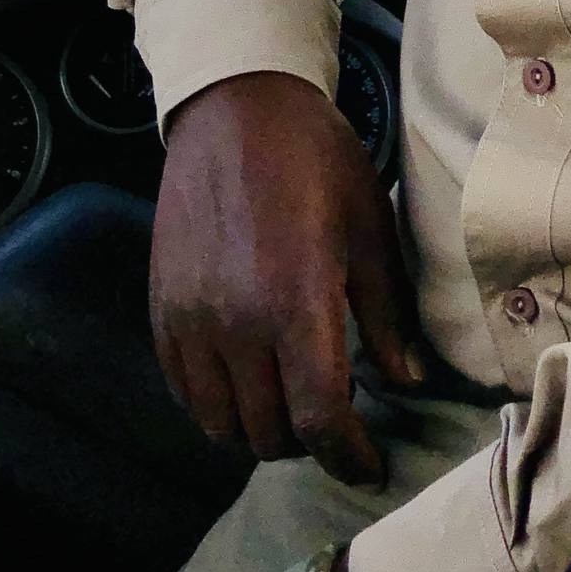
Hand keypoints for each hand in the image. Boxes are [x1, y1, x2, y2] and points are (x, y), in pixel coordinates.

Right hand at [150, 69, 426, 478]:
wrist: (235, 106)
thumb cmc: (314, 156)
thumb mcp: (368, 224)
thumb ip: (386, 310)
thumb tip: (408, 378)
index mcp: (295, 299)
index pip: (319, 417)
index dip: (348, 456)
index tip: (369, 466)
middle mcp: (235, 321)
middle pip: (270, 432)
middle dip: (310, 440)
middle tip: (336, 415)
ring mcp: (191, 318)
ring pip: (221, 425)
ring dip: (261, 428)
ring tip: (290, 398)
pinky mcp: (162, 310)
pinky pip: (184, 392)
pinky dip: (217, 404)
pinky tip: (248, 378)